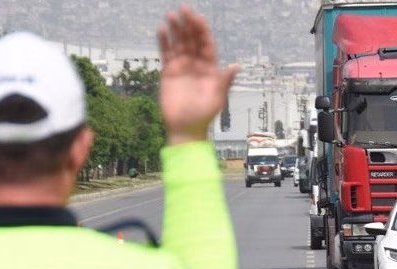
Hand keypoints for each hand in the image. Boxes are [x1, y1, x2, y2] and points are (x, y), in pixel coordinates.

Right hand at [157, 5, 239, 144]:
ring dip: (176, 29)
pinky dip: (163, 41)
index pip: (206, 44)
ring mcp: (182, 67)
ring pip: (179, 43)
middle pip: (192, 40)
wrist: (185, 128)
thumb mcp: (217, 98)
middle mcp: (197, 64)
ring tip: (171, 16)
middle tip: (184, 9)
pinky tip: (161, 30)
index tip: (198, 18)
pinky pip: (166, 53)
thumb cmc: (204, 115)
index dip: (202, 31)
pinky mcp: (169, 72)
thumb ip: (224, 81)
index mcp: (210, 68)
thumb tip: (235, 66)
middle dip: (188, 25)